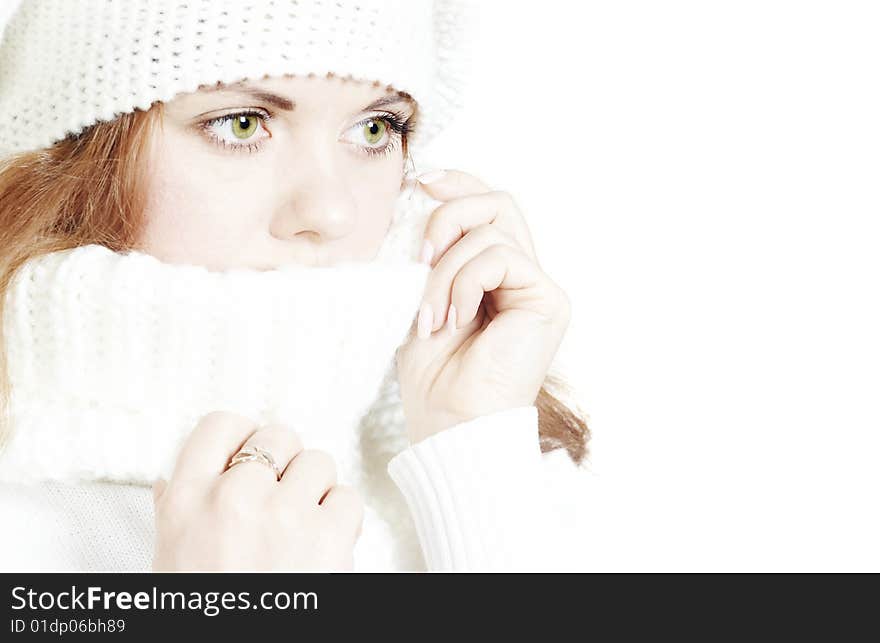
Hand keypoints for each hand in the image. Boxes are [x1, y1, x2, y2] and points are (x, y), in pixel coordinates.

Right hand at [152, 411, 363, 570]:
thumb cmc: (202, 614)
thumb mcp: (167, 560)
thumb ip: (173, 512)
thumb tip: (167, 482)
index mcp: (188, 500)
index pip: (221, 425)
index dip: (244, 432)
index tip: (252, 448)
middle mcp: (235, 497)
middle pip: (279, 436)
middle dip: (285, 463)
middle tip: (282, 494)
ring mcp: (283, 513)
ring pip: (319, 461)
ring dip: (316, 489)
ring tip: (302, 524)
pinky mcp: (327, 536)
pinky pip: (347, 497)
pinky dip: (342, 516)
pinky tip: (324, 541)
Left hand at [395, 169, 571, 443]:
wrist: (451, 424)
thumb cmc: (434, 375)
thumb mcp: (420, 299)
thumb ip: (431, 255)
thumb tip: (419, 202)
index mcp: (494, 274)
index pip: (488, 206)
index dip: (459, 183)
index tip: (420, 182)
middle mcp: (522, 276)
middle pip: (499, 201)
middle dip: (450, 215)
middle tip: (420, 256)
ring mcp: (538, 287)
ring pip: (492, 230)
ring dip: (445, 269)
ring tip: (430, 315)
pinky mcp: (549, 299)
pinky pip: (500, 257)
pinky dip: (464, 282)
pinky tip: (453, 319)